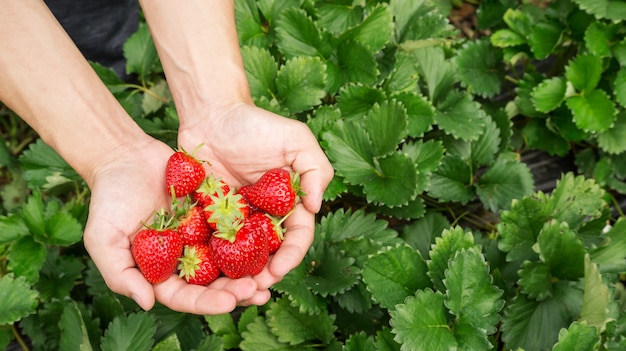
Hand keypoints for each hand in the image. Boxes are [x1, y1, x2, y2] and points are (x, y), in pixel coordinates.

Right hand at [82, 137, 269, 313]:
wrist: (125, 156)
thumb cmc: (109, 199)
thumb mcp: (103, 239)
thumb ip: (120, 274)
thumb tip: (147, 303)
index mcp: (160, 273)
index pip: (186, 297)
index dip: (208, 303)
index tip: (231, 301)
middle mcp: (184, 259)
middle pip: (213, 284)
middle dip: (237, 291)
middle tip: (260, 291)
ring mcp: (200, 237)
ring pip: (229, 260)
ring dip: (250, 270)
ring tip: (272, 274)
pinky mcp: (213, 215)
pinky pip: (235, 228)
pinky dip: (251, 237)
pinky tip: (271, 241)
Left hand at [177, 102, 333, 296]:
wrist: (212, 114)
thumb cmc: (256, 123)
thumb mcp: (297, 139)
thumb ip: (316, 170)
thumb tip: (317, 208)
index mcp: (288, 203)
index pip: (297, 236)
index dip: (292, 255)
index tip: (281, 269)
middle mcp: (264, 216)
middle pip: (270, 253)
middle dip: (266, 274)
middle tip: (255, 288)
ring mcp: (236, 219)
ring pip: (242, 255)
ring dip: (240, 275)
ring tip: (232, 291)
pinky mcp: (209, 218)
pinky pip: (211, 243)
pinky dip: (211, 261)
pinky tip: (205, 276)